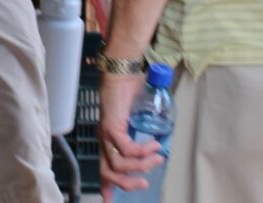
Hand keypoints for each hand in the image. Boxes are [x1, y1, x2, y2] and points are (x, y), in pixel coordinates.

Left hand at [99, 73, 163, 198]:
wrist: (121, 72)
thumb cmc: (128, 91)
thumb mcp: (135, 118)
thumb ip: (141, 132)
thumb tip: (159, 145)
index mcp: (107, 139)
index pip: (104, 167)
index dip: (107, 186)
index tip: (109, 201)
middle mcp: (103, 138)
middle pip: (109, 171)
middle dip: (127, 183)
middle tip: (145, 183)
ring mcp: (106, 132)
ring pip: (119, 164)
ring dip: (141, 165)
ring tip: (157, 157)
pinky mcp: (111, 125)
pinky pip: (127, 149)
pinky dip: (142, 151)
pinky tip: (153, 144)